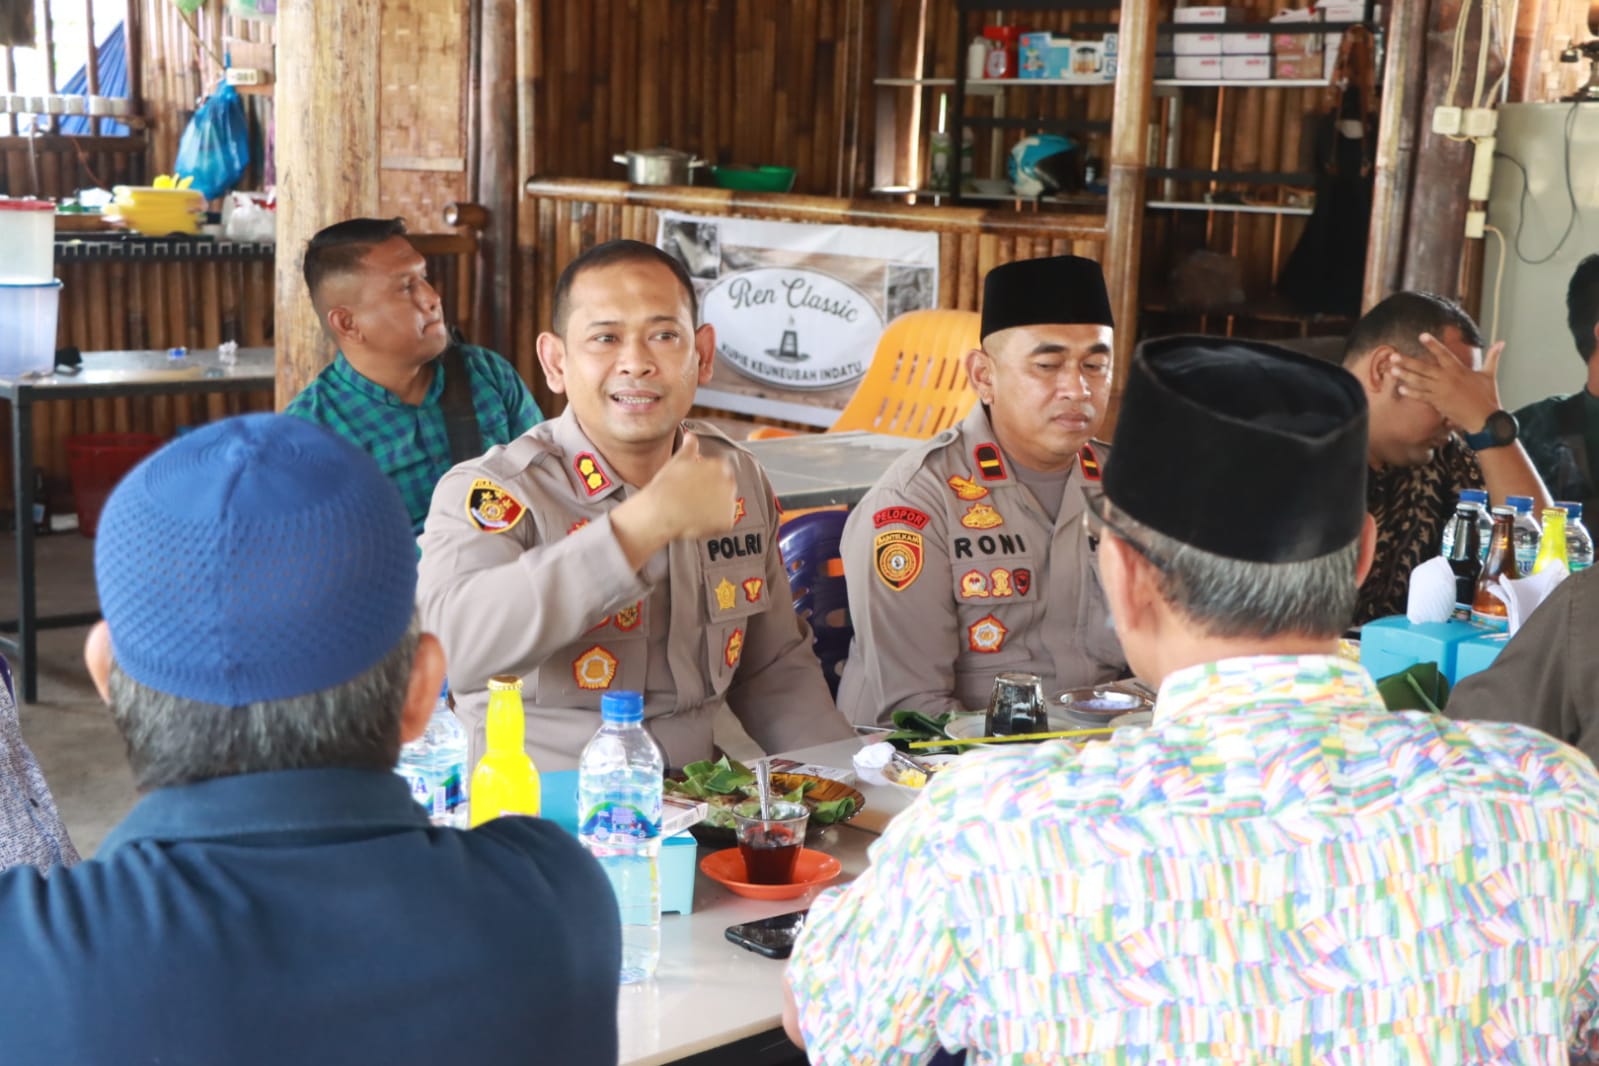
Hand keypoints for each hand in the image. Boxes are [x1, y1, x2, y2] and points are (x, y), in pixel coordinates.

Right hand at [642, 432, 739, 540]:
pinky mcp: (727, 522)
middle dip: (713, 493)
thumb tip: (691, 435)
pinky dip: (713, 524)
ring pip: (724, 506)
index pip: (721, 471)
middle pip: (725, 488)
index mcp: (720, 466)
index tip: (695, 485)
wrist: (662, 510)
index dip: (707, 479)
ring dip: (714, 509)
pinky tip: (697, 521)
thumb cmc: (667, 485)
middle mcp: (729, 483)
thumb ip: (690, 446)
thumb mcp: (678, 460)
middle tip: (692, 499)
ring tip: (693, 511)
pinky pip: (723, 523)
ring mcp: (729, 503)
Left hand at [1389, 332, 1503, 433]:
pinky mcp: (1438, 403)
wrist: (1485, 418)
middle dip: (1407, 362)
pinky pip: (1422, 396)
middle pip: (1424, 368)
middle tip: (1393, 356)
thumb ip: (1492, 357)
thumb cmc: (1488, 396)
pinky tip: (1400, 389)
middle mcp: (1447, 379)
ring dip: (1405, 376)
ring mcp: (1441, 391)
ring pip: (1419, 382)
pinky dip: (1411, 393)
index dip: (1432, 344)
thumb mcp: (1489, 374)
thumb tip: (1502, 342)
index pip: (1443, 353)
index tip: (1421, 335)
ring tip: (1391, 370)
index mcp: (1459, 370)